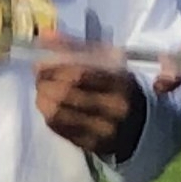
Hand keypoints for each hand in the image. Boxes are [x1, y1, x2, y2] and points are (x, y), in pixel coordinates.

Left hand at [33, 37, 146, 162]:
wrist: (142, 123)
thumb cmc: (119, 85)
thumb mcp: (107, 62)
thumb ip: (76, 47)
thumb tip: (43, 36)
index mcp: (120, 82)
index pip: (80, 73)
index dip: (54, 68)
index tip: (40, 64)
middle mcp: (115, 107)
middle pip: (66, 94)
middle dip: (44, 84)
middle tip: (38, 79)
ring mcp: (105, 130)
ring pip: (59, 114)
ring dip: (43, 101)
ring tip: (41, 93)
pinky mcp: (94, 146)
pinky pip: (62, 131)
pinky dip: (49, 117)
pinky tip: (49, 109)